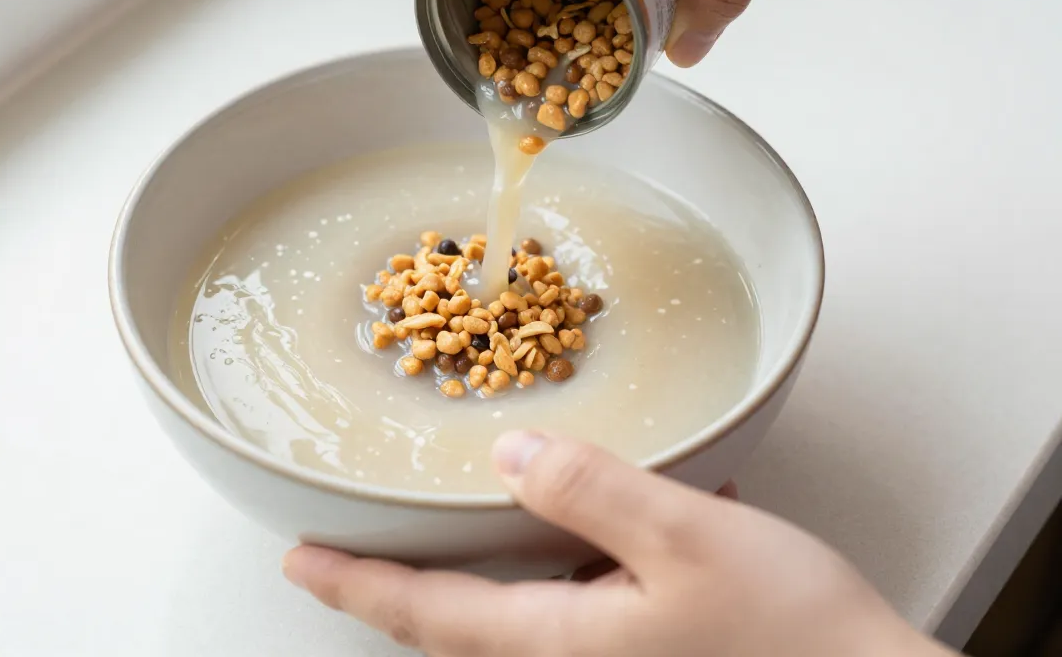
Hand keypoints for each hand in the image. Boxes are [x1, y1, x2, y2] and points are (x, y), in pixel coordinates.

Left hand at [284, 431, 952, 656]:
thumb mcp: (685, 539)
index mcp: (563, 640)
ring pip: (511, 612)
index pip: (428, 613)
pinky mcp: (648, 645)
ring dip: (472, 570)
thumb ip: (590, 491)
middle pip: (455, 623)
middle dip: (394, 586)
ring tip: (452, 521)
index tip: (299, 562)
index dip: (356, 585)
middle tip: (345, 553)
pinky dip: (559, 558)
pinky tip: (598, 514)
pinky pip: (573, 601)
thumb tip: (512, 451)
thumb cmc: (790, 631)